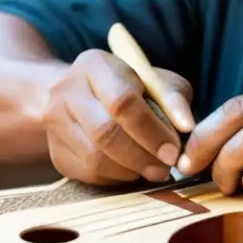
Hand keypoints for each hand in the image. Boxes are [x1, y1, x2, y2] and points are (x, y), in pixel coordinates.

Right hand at [43, 49, 193, 185]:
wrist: (77, 96)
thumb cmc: (127, 87)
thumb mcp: (154, 80)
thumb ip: (173, 98)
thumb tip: (186, 126)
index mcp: (94, 65)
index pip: (122, 100)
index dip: (151, 130)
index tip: (173, 150)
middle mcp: (67, 91)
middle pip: (104, 132)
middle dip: (142, 155)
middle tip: (166, 167)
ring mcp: (55, 123)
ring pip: (94, 158)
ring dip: (131, 170)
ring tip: (154, 170)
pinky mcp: (56, 153)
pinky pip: (88, 174)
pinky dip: (116, 178)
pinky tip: (133, 171)